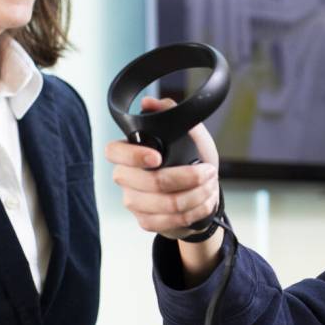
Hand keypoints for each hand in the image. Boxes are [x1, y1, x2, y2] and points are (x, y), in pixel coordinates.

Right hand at [104, 96, 220, 240]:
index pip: (114, 152)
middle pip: (150, 182)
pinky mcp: (146, 221)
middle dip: (188, 177)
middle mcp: (126, 178)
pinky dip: (195, 210)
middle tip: (208, 171)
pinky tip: (205, 202)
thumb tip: (149, 102)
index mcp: (128, 153)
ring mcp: (134, 202)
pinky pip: (171, 221)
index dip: (134, 155)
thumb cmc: (191, 159)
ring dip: (197, 195)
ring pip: (166, 204)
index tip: (158, 157)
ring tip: (210, 186)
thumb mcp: (189, 133)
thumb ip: (170, 113)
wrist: (201, 192)